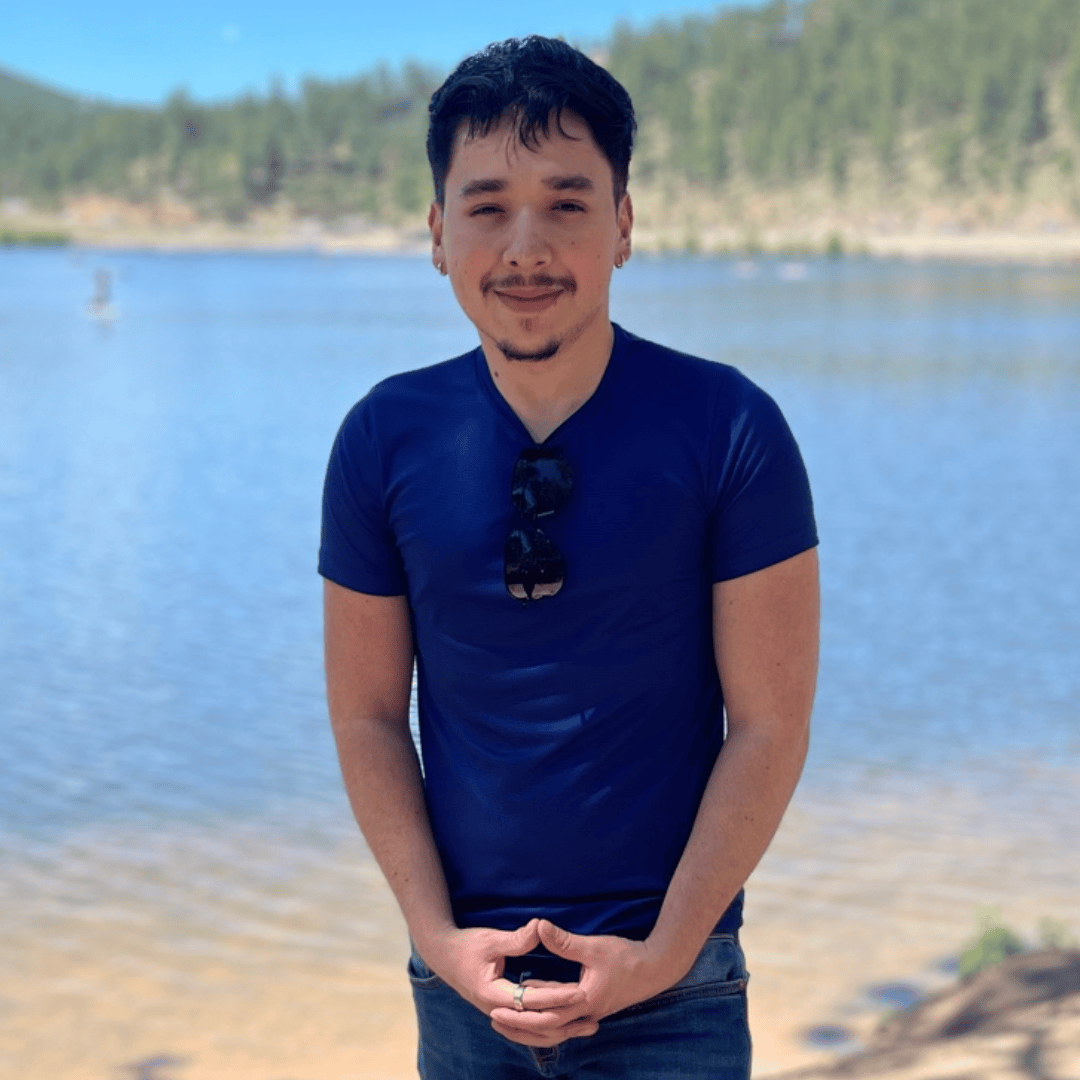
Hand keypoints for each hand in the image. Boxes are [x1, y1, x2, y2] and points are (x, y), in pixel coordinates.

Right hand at [418, 919, 590, 1044]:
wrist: (442, 955)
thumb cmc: (466, 945)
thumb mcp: (490, 939)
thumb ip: (516, 939)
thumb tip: (540, 927)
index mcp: (493, 994)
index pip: (532, 1000)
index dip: (557, 996)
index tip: (580, 990)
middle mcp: (496, 1009)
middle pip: (536, 1023)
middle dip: (565, 1020)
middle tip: (592, 1015)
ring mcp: (498, 1012)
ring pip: (533, 1031)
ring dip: (560, 1029)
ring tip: (587, 1025)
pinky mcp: (502, 1010)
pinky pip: (528, 1026)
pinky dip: (548, 1027)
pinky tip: (565, 1023)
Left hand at [488, 920, 682, 1046]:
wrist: (655, 969)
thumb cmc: (626, 957)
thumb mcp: (593, 946)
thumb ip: (564, 941)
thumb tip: (538, 926)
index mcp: (582, 1001)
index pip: (544, 1013)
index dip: (519, 1011)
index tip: (496, 1008)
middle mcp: (584, 1013)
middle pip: (546, 1027)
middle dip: (519, 1025)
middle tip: (494, 1020)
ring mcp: (589, 1014)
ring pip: (555, 1027)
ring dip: (532, 1024)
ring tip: (509, 1019)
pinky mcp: (592, 1009)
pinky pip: (564, 1021)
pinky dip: (547, 1019)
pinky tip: (536, 1010)